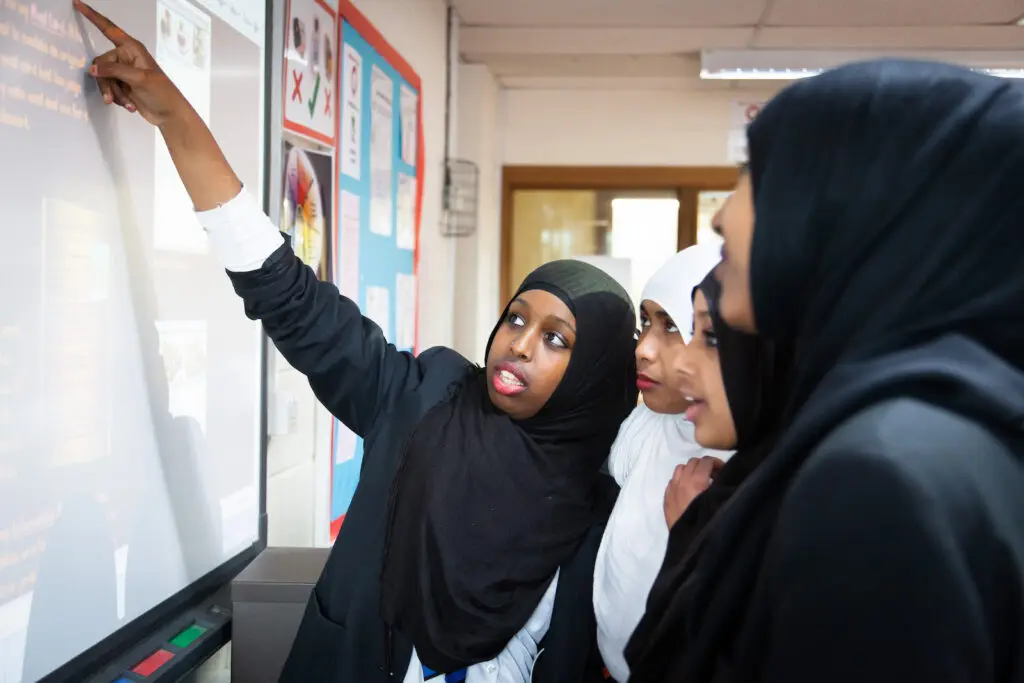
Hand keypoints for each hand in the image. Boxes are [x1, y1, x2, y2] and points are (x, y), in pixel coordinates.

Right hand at [75, 0, 191, 126]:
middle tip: (113, 97)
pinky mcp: (122, 86)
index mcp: (132, 49)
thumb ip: (114, 71)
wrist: (169, 115)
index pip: (109, 29)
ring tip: (128, 104)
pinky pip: (109, 89)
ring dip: (113, 93)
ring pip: (103, 79)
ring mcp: (123, 72)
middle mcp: (126, 57)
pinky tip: (131, 106)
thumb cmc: (161, 93)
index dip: (93, 17)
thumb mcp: (139, 79)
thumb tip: (93, 70)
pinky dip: (118, 98)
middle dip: (107, 82)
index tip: (78, 3)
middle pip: (101, 64)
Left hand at [664, 456, 723, 527]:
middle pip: (692, 462)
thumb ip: (723, 487)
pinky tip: (688, 492)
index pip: (706, 461)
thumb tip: (727, 478)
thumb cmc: (708, 523)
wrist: (689, 544)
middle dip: (704, 466)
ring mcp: (671, 491)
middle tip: (714, 478)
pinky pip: (672, 482)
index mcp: (696, 481)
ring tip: (700, 483)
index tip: (723, 473)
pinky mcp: (666, 500)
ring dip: (691, 472)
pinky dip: (680, 481)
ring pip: (680, 469)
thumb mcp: (720, 503)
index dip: (717, 463)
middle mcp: (681, 482)